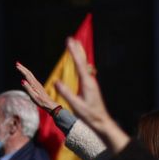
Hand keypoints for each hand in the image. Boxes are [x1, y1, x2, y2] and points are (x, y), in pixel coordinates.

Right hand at [15, 62, 58, 111]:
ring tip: (20, 67)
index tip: (17, 65)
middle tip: (17, 63)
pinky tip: (26, 75)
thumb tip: (22, 81)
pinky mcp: (38, 86)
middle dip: (23, 68)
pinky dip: (27, 74)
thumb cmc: (41, 101)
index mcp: (34, 84)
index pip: (27, 75)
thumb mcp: (33, 96)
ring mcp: (37, 84)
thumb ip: (28, 88)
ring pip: (30, 75)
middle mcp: (36, 82)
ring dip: (25, 70)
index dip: (22, 69)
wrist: (49, 104)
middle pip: (29, 73)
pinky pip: (31, 78)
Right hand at [54, 38, 129, 153]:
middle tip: (71, 38)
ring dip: (79, 54)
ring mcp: (91, 82)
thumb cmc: (89, 115)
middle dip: (76, 49)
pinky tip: (79, 62)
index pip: (79, 64)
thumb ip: (67, 93)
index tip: (69, 42)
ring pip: (85, 64)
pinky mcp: (91, 86)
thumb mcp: (76, 106)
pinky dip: (80, 62)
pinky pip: (85, 70)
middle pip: (83, 61)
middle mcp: (90, 80)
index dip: (73, 52)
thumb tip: (56, 82)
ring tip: (75, 45)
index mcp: (87, 83)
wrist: (102, 121)